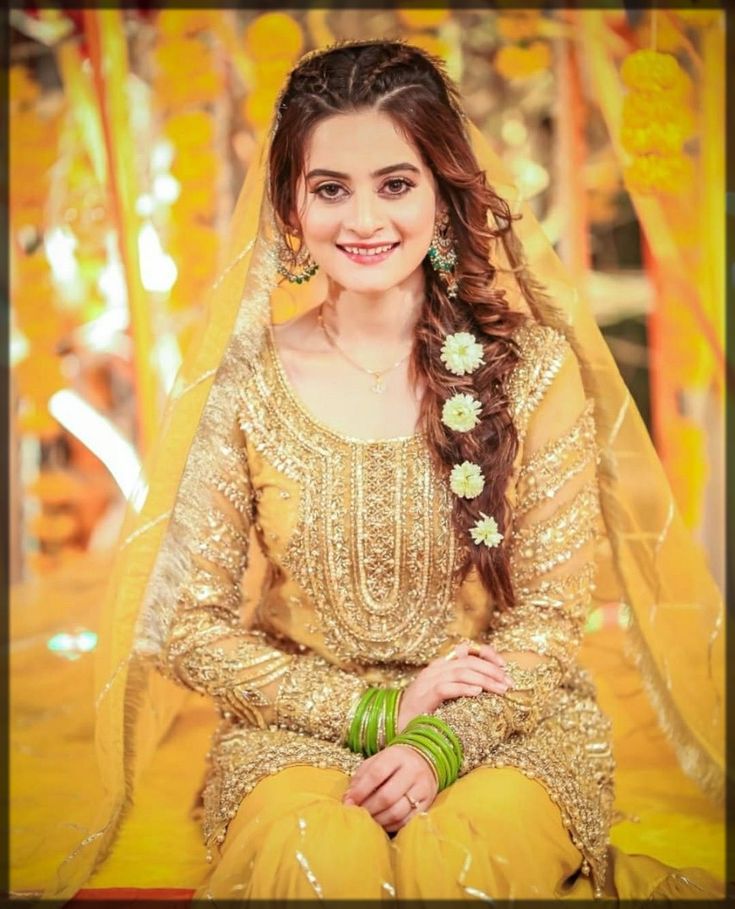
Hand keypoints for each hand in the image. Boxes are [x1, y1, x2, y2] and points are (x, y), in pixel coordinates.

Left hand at [342, 744, 438, 832]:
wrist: (424, 760)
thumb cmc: (393, 763)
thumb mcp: (376, 761)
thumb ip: (361, 777)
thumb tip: (347, 799)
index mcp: (396, 755)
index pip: (376, 774)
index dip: (360, 791)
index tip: (348, 802)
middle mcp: (412, 770)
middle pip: (387, 796)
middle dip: (369, 808)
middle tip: (358, 814)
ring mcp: (423, 787)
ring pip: (398, 811)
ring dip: (379, 820)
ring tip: (368, 820)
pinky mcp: (428, 802)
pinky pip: (407, 820)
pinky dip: (391, 825)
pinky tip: (382, 823)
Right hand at [397, 640, 511, 731]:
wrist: (396, 723)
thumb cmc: (422, 711)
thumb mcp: (442, 694)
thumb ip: (459, 684)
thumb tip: (485, 686)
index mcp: (440, 666)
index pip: (466, 651)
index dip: (487, 655)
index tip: (504, 666)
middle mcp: (435, 669)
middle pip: (468, 662)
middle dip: (492, 671)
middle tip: (509, 683)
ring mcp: (428, 682)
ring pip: (461, 672)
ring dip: (485, 680)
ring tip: (500, 689)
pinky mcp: (425, 697)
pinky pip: (446, 688)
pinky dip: (464, 688)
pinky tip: (477, 693)